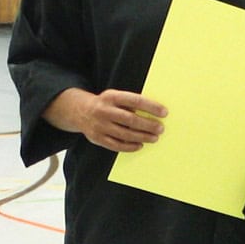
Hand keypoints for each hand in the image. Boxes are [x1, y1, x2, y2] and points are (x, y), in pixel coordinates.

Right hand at [44, 87, 166, 151]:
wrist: (80, 111)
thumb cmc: (106, 104)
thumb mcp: (115, 97)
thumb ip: (131, 103)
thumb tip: (154, 113)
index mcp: (111, 96)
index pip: (135, 100)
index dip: (151, 107)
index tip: (164, 112)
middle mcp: (104, 110)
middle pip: (130, 119)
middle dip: (148, 125)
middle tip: (161, 128)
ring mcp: (99, 125)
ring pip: (124, 134)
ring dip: (142, 137)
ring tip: (154, 138)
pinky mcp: (97, 138)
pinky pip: (116, 145)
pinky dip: (130, 146)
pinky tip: (140, 145)